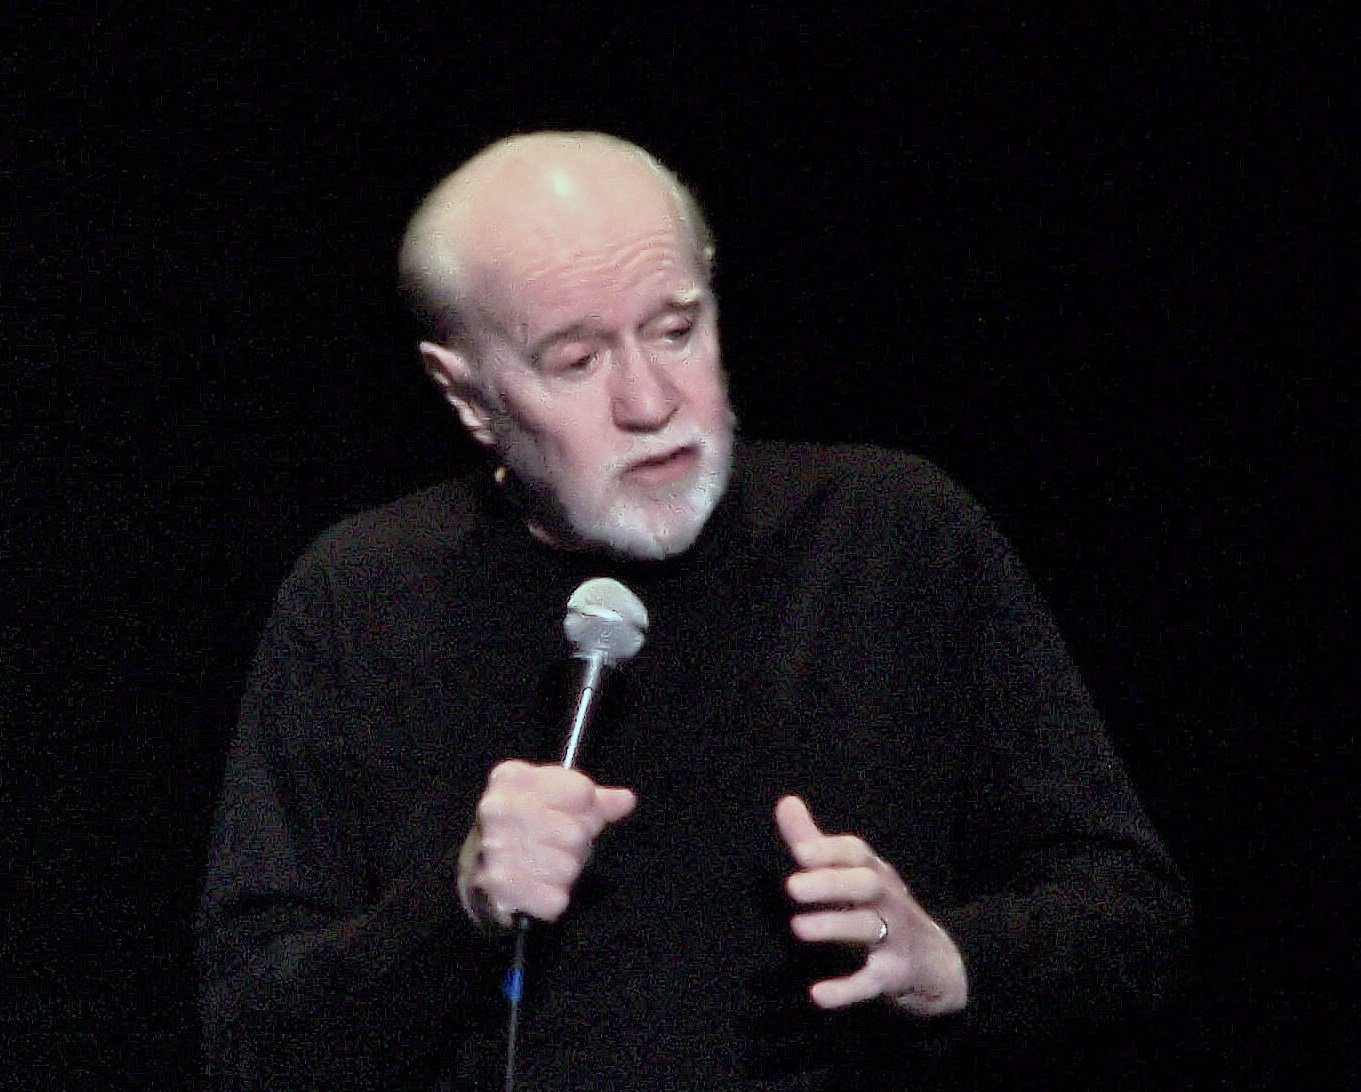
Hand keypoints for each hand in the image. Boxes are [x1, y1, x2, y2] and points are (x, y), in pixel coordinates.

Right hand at [458, 760, 636, 926]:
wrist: (480, 864)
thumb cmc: (526, 824)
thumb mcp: (558, 799)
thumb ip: (596, 799)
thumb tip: (626, 800)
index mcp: (513, 778)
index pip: (582, 792)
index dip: (584, 808)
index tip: (568, 813)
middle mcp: (499, 809)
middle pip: (576, 833)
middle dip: (574, 844)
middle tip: (555, 844)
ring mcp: (497, 848)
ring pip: (568, 867)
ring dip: (564, 871)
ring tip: (544, 864)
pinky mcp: (500, 886)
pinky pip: (556, 899)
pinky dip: (552, 898)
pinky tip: (537, 886)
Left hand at [775, 795, 967, 1015]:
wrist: (941, 963)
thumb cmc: (882, 909)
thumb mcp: (853, 874)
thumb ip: (815, 843)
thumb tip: (785, 802)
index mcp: (875, 873)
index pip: (856, 853)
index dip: (830, 850)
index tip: (799, 851)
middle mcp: (888, 899)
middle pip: (865, 884)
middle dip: (831, 884)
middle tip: (791, 887)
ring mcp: (895, 937)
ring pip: (868, 928)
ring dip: (833, 926)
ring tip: (797, 928)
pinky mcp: (895, 975)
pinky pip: (872, 981)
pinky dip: (847, 989)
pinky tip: (818, 996)